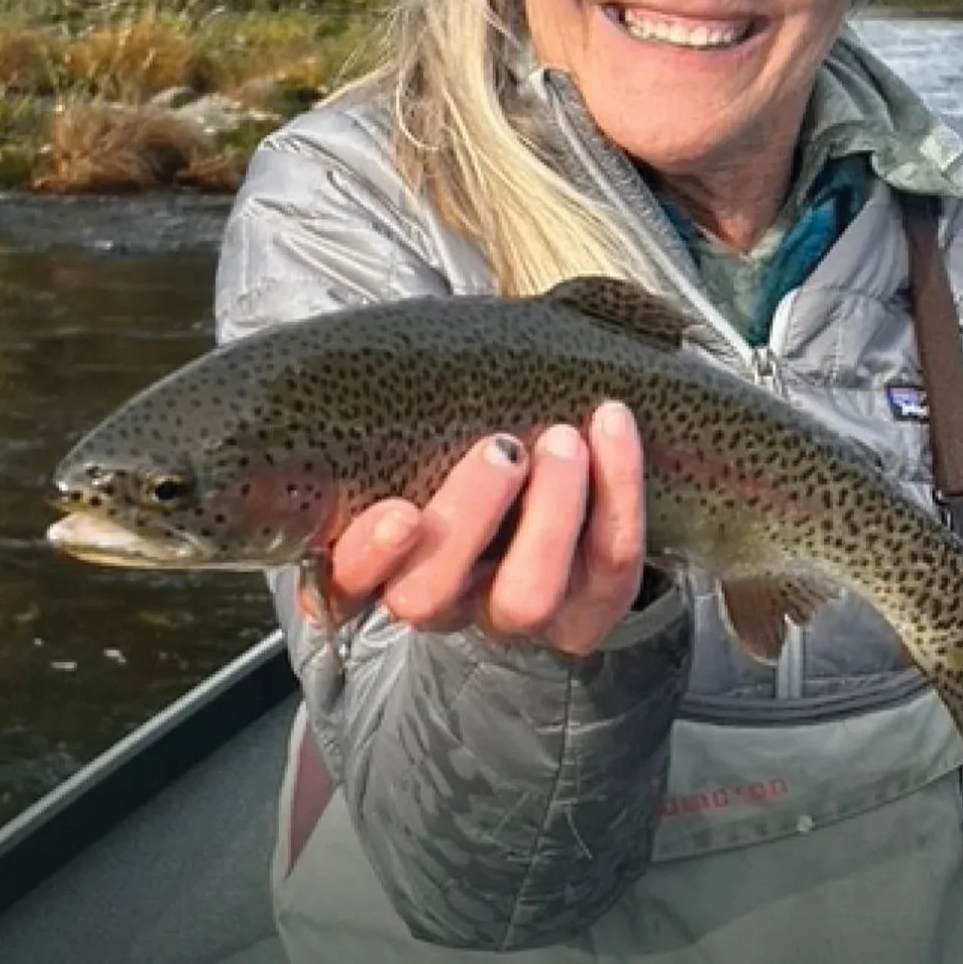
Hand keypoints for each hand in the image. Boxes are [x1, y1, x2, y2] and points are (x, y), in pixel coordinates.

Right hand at [303, 401, 645, 657]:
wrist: (558, 456)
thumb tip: (385, 349)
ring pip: (524, 598)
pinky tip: (612, 427)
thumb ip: (402, 399)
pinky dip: (618, 495)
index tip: (397, 510)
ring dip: (551, 515)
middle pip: (429, 593)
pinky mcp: (585, 614)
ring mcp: (510, 614)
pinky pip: (608, 572)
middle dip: (470, 518)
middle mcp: (437, 597)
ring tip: (565, 438)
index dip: (369, 557)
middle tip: (503, 448)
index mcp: (377, 556)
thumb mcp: (424, 407)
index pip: (344, 584)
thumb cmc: (467, 421)